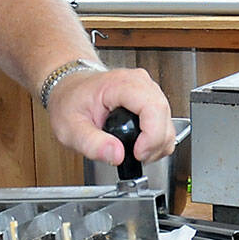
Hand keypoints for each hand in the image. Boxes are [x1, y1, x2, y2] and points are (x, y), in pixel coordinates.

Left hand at [44, 67, 174, 165]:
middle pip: (164, 117)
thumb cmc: (70, 102)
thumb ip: (91, 143)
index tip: (138, 153)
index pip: (152, 107)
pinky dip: (157, 141)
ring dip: (156, 145)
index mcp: (120, 84)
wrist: (71, 89)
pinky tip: (140, 145)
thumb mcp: (70, 127)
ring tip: (134, 152)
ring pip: (168, 123)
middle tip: (133, 156)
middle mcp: (139, 83)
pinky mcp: (152, 102)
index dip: (152, 135)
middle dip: (154, 144)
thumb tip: (116, 155)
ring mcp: (149, 91)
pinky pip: (165, 125)